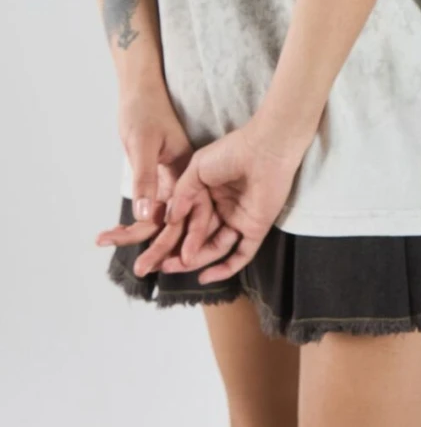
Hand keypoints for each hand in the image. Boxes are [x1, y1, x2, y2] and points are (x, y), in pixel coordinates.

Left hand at [94, 84, 193, 244]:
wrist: (140, 92)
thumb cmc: (143, 112)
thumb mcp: (142, 144)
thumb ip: (145, 179)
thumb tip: (146, 216)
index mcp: (189, 171)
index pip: (188, 214)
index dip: (180, 239)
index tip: (166, 260)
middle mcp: (186, 181)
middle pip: (177, 223)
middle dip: (158, 248)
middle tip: (140, 269)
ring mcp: (174, 183)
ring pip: (163, 220)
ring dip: (140, 237)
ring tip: (108, 242)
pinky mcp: (161, 182)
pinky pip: (154, 210)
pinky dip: (137, 223)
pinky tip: (117, 232)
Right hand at [153, 114, 311, 283]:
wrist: (263, 149)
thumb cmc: (231, 152)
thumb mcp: (196, 169)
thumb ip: (182, 194)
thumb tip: (169, 219)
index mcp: (209, 195)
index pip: (187, 222)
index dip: (171, 236)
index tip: (150, 248)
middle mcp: (223, 210)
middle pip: (199, 238)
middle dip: (179, 253)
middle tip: (159, 265)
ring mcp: (239, 220)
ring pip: (216, 248)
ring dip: (196, 261)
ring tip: (174, 267)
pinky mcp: (255, 229)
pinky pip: (241, 255)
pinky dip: (225, 269)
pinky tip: (205, 276)